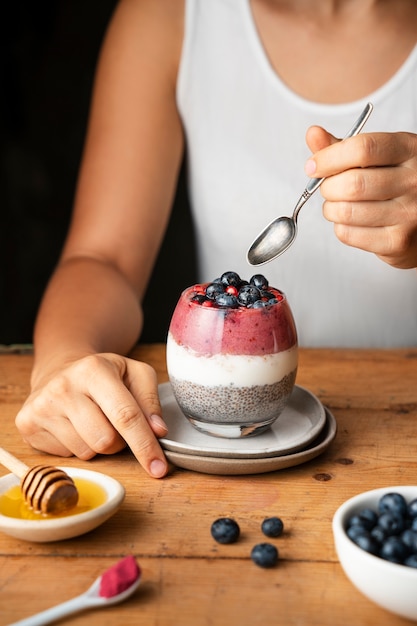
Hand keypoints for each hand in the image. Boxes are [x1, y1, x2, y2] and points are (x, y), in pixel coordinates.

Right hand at [15, 353, 168, 477]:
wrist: (59, 369)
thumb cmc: (103, 375)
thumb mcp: (134, 374)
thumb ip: (150, 401)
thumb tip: (158, 432)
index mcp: (94, 369)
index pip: (125, 416)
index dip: (145, 445)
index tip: (159, 468)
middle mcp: (64, 386)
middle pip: (106, 441)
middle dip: (119, 442)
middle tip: (114, 423)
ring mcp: (42, 406)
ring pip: (87, 452)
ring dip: (98, 445)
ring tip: (92, 421)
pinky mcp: (27, 424)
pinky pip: (66, 456)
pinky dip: (78, 446)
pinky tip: (73, 426)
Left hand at [305, 127, 416, 268]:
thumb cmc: (396, 183)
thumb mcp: (378, 156)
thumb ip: (344, 146)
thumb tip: (314, 134)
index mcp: (409, 150)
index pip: (363, 148)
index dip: (329, 158)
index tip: (314, 166)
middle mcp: (414, 180)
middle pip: (352, 184)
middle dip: (328, 187)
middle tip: (329, 188)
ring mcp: (408, 213)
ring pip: (346, 211)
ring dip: (331, 209)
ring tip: (338, 204)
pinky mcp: (397, 241)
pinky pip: (349, 234)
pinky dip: (340, 227)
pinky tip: (351, 221)